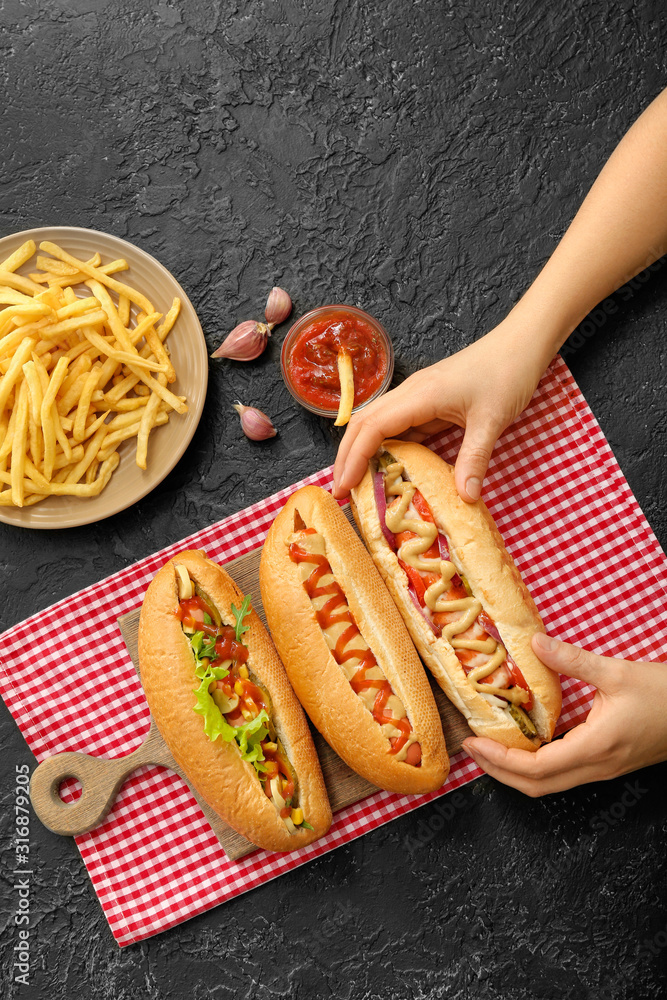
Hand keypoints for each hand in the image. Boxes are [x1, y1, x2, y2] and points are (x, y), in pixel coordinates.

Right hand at [332, 319, 545, 501]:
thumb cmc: (507, 372)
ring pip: (377, 424)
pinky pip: (399, 428)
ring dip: (363, 452)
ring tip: (359, 485)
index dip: (353, 459)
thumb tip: (464, 498)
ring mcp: (418, 397)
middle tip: (341, 492)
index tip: (342, 488)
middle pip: (363, 424)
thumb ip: (474, 459)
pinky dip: (388, 449)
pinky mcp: (429, 402)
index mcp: (418, 395)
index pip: (371, 428)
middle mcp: (410, 393)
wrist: (522, 343)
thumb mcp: (492, 420)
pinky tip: (390, 470)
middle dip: (347, 457)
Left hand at [462, 633, 666, 794]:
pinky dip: (536, 764)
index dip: (499, 760)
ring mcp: (603, 769)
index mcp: (594, 748)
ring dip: (515, 770)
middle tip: (472, 747)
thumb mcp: (616, 672)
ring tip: (490, 745)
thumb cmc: (665, 696)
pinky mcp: (607, 763)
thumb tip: (534, 643)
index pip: (535, 769)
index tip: (474, 741)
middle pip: (536, 786)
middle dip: (498, 771)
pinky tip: (525, 743)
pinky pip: (563, 773)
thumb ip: (571, 660)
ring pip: (550, 784)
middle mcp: (596, 766)